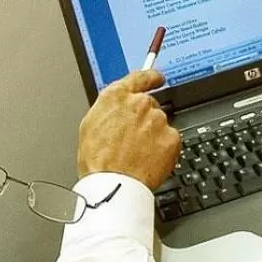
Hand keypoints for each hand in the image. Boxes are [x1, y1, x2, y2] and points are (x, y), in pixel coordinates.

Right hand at [77, 69, 180, 188]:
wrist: (113, 184)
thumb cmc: (97, 160)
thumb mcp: (90, 125)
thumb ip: (109, 108)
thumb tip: (117, 107)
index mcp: (116, 97)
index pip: (140, 77)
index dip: (151, 77)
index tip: (157, 77)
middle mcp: (139, 103)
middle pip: (150, 105)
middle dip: (145, 120)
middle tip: (134, 140)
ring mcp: (157, 120)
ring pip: (160, 124)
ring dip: (153, 136)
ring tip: (137, 154)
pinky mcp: (171, 137)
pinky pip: (170, 140)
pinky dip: (163, 149)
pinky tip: (149, 160)